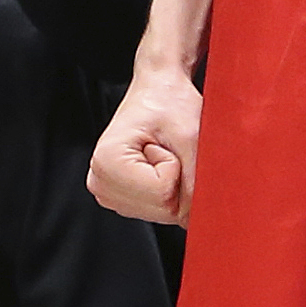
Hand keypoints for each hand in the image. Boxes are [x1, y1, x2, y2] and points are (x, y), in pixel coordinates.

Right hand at [91, 64, 200, 222]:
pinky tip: (160, 166)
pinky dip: (171, 190)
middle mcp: (99, 183)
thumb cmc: (170, 102)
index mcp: (106, 162)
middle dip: (178, 180)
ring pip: (164, 213)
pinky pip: (161, 211)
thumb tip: (206, 217)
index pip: (163, 195)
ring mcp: (108, 193)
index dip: (177, 168)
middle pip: (162, 210)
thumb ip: (197, 180)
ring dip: (175, 185)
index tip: (165, 143)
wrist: (160, 89)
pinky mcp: (122, 198)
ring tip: (163, 155)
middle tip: (167, 149)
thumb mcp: (191, 136)